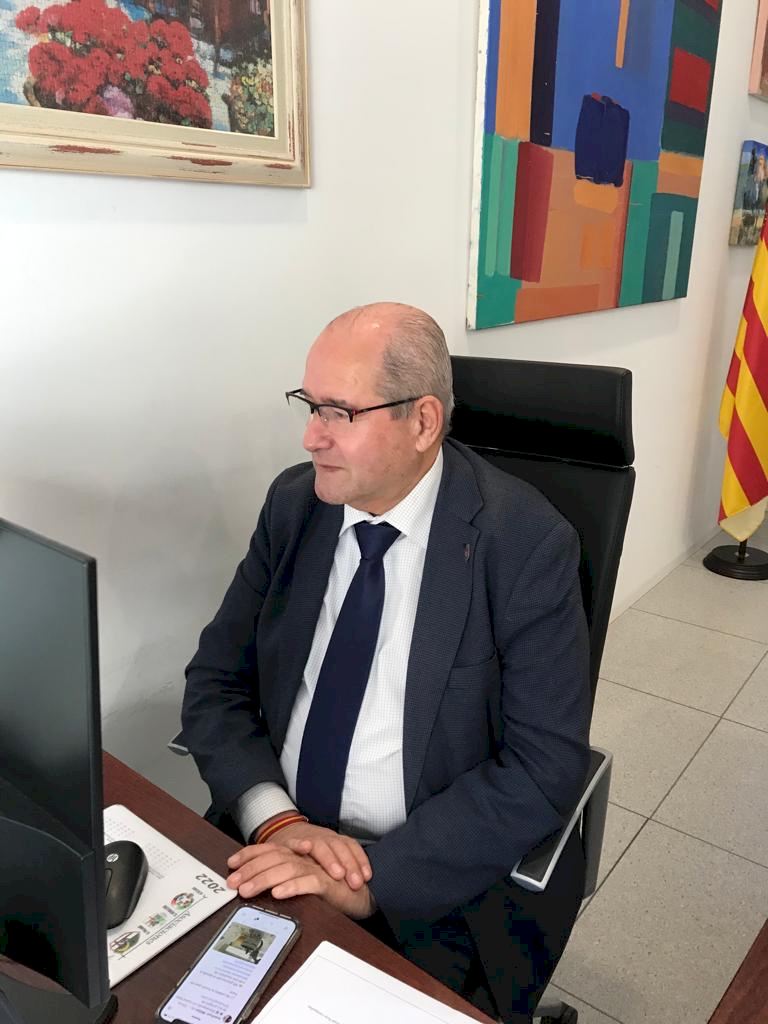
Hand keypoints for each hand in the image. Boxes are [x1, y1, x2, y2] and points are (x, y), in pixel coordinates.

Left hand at [232, 822, 371, 890]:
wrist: (363, 894)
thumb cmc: (332, 887)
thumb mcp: (303, 878)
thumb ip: (284, 876)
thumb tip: (254, 882)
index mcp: (298, 854)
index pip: (269, 849)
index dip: (249, 854)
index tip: (230, 864)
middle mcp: (306, 857)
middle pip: (273, 858)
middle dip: (250, 870)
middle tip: (232, 884)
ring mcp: (317, 867)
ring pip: (287, 868)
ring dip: (265, 879)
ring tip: (248, 890)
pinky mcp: (329, 881)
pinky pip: (308, 882)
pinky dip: (292, 886)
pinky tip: (278, 893)